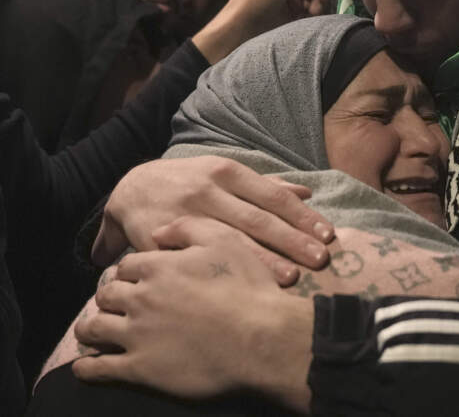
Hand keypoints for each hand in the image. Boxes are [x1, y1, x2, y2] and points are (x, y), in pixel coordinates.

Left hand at [73, 240, 313, 412]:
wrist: (263, 339)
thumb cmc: (249, 288)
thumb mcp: (224, 241)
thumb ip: (187, 228)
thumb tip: (159, 231)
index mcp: (158, 267)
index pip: (126, 267)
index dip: (127, 273)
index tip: (130, 280)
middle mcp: (141, 298)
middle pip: (106, 294)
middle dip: (106, 297)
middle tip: (110, 304)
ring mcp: (137, 334)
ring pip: (95, 327)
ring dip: (88, 328)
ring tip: (88, 332)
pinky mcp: (140, 369)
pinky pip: (100, 369)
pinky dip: (86, 368)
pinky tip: (83, 368)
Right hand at [92, 156, 333, 284]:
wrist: (130, 189)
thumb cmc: (188, 183)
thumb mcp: (222, 173)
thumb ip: (264, 184)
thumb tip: (306, 191)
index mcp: (226, 172)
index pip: (272, 196)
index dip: (301, 215)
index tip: (327, 234)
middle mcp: (208, 191)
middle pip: (256, 219)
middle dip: (291, 240)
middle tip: (320, 259)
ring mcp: (185, 216)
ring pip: (230, 240)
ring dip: (263, 260)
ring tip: (291, 278)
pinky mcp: (164, 239)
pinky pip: (195, 257)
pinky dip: (218, 270)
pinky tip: (237, 286)